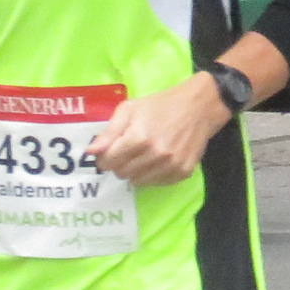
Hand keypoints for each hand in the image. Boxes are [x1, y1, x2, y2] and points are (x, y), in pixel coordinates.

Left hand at [92, 76, 228, 187]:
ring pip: (138, 182)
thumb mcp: (129, 110)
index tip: (110, 151)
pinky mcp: (183, 172)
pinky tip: (157, 161)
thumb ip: (109, 132)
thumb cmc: (160, 105)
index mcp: (139, 138)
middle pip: (122, 173)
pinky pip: (158, 183)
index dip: (105, 157)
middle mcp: (155, 155)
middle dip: (119, 164)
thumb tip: (90, 152)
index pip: (108, 162)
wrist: (199, 108)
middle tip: (128, 151)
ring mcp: (171, 165)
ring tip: (143, 156)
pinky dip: (153, 175)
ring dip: (135, 171)